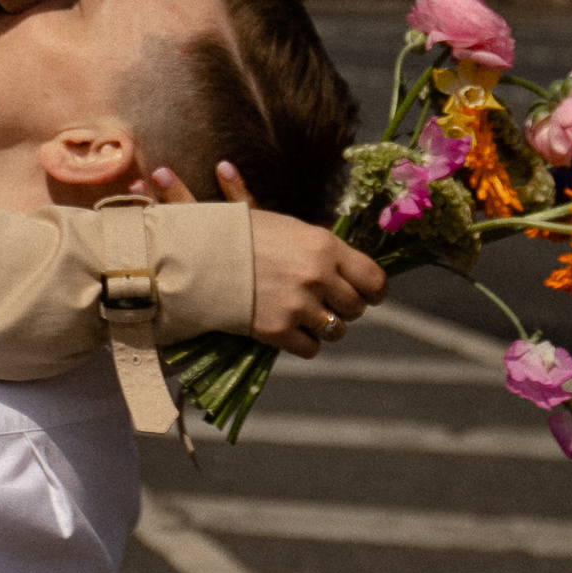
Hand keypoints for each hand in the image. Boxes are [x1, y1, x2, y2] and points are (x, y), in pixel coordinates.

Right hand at [144, 160, 386, 356]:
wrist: (197, 257)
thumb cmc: (239, 234)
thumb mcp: (280, 223)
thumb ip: (319, 239)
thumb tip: (315, 224)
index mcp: (325, 246)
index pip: (374, 279)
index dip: (374, 291)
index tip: (368, 295)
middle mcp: (318, 276)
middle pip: (356, 308)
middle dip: (345, 308)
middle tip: (328, 303)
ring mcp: (299, 305)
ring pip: (336, 330)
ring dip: (325, 326)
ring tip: (308, 316)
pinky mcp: (279, 330)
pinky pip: (311, 348)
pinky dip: (303, 343)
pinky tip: (291, 330)